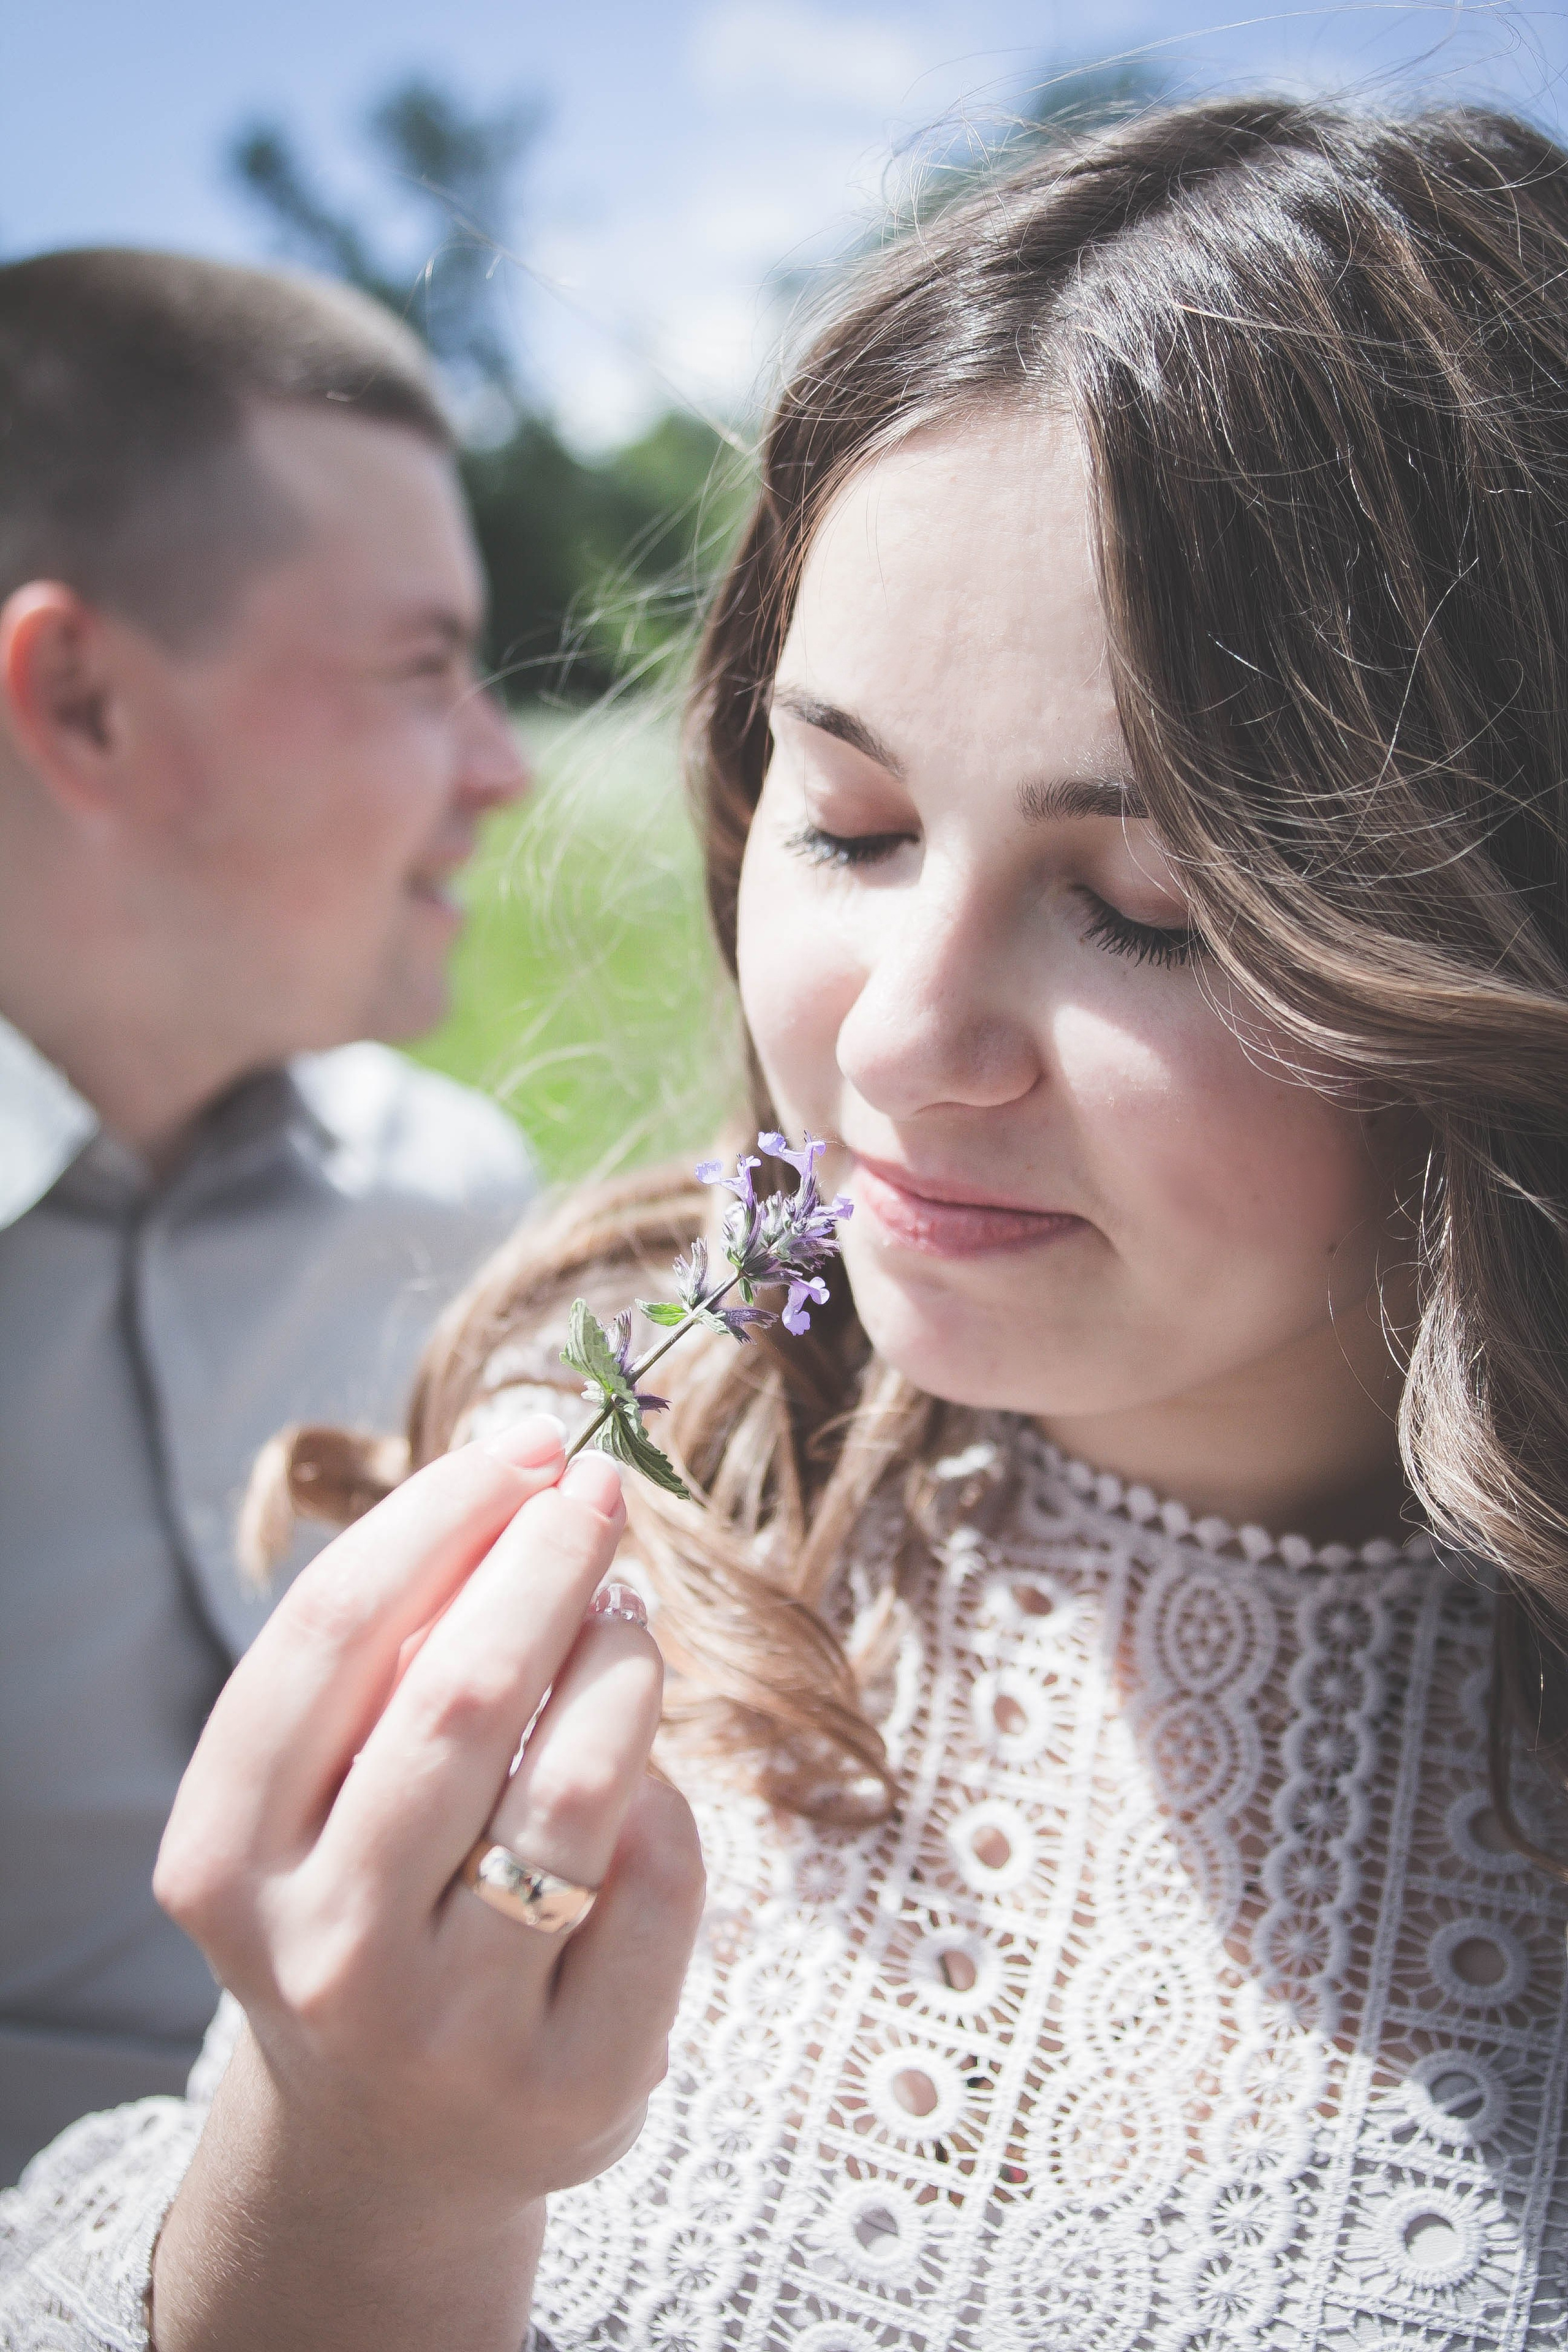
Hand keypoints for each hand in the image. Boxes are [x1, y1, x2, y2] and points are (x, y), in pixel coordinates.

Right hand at [148, 1415, 703, 2351]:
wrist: (390, 2148)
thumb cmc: (364, 1909)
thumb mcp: (315, 1805)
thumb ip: (383, 1667)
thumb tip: (521, 1487)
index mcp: (224, 1859)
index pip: (332, 1634)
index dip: (441, 1514)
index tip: (525, 1445)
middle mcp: (325, 1951)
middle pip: (460, 1692)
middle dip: (549, 1561)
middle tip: (601, 1490)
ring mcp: (451, 2031)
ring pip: (577, 1784)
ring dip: (622, 1664)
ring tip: (625, 1617)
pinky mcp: (576, 2083)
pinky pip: (659, 1876)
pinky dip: (667, 1794)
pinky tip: (642, 1776)